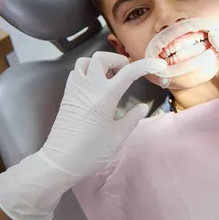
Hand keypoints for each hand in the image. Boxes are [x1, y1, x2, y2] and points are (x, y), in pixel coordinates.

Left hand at [0, 52, 165, 219]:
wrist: (60, 161)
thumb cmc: (91, 151)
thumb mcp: (118, 136)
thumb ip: (132, 118)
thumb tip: (142, 106)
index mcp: (105, 95)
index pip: (128, 72)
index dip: (145, 65)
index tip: (158, 64)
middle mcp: (88, 86)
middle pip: (102, 58)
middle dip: (118, 60)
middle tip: (127, 73)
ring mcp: (75, 89)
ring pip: (86, 61)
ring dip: (100, 64)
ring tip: (110, 78)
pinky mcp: (67, 95)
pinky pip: (76, 72)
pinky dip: (88, 72)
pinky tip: (95, 86)